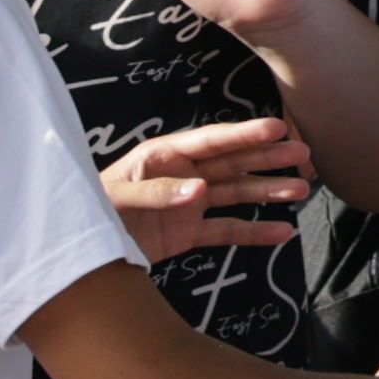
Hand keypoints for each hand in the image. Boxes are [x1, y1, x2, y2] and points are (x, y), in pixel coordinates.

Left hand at [103, 114, 311, 261]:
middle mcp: (181, 175)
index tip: (276, 128)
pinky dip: (253, 232)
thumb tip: (199, 191)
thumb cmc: (88, 212)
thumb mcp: (115, 200)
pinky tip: (282, 231)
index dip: (243, 134)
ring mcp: (188, 204)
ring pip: (236, 194)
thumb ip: (155, 194)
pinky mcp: (187, 233)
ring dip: (268, 191)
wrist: (76, 250)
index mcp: (162, 157)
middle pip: (232, 163)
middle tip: (303, 154)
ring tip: (301, 190)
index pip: (210, 141)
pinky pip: (226, 230)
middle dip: (267, 158)